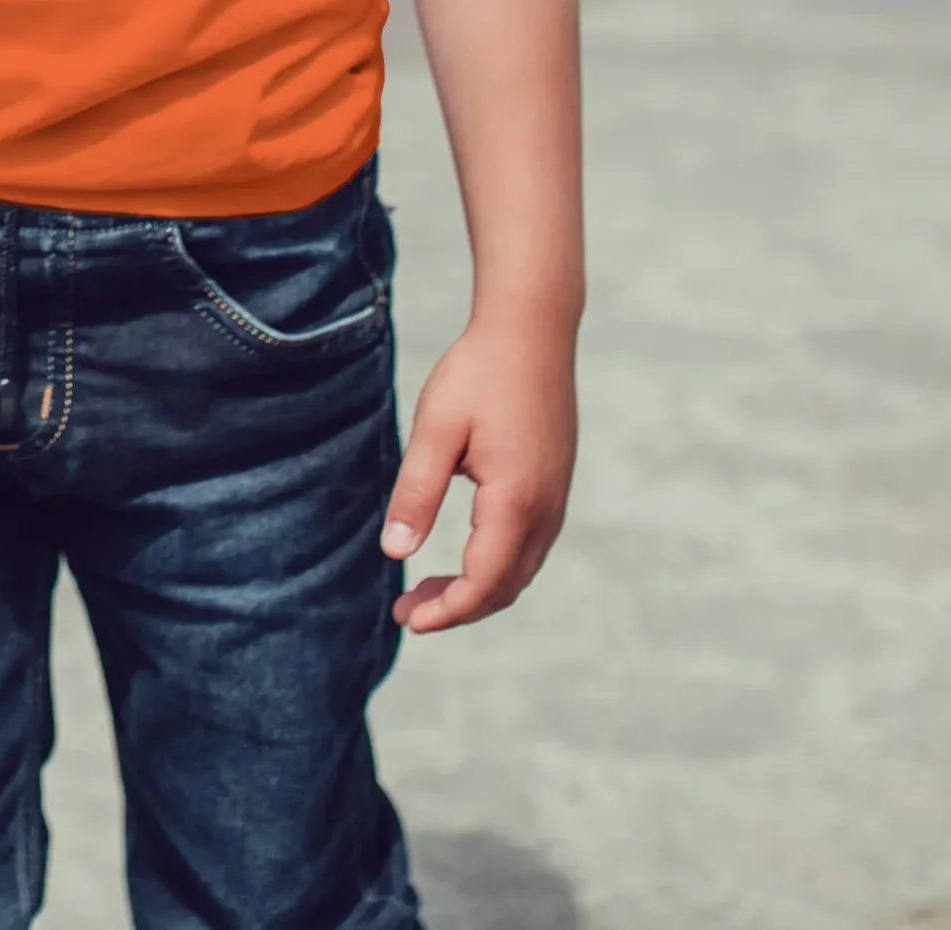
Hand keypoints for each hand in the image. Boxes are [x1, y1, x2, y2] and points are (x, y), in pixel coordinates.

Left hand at [380, 309, 574, 632]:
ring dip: (477, 590)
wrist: (532, 330)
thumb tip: (394, 552)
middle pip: (504, 587)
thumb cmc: (478, 373)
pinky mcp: (555, 486)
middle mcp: (546, 509)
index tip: (408, 619)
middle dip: (457, 609)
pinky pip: (528, 547)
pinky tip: (462, 556)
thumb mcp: (435, 430)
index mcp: (516, 500)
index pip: (484, 582)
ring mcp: (556, 498)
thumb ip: (416, 493)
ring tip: (425, 590)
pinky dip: (495, 567)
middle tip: (407, 610)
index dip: (447, 610)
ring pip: (519, 570)